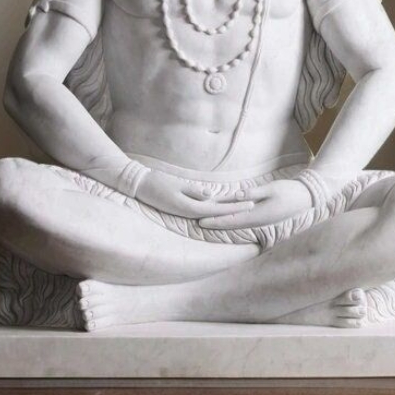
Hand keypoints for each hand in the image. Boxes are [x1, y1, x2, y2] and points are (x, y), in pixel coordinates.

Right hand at [135, 168, 254, 220]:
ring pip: (212, 210)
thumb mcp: (175, 186)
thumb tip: (209, 195)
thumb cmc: (157, 183)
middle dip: (235, 209)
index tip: (249, 204)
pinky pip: (204, 207)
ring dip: (227, 208)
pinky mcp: (184, 205)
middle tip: (253, 204)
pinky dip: (216, 206)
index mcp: (190, 208)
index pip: (218, 210)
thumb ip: (193, 191)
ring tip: (243, 205)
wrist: (140, 186)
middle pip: (218, 212)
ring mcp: (187, 209)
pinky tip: (223, 203)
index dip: (235, 207)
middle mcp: (190, 211)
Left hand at [198, 179, 312, 230]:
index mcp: (257, 216)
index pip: (231, 220)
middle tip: (198, 222)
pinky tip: (228, 214)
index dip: (215, 221)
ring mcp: (261, 220)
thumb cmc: (289, 191)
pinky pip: (244, 219)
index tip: (201, 221)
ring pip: (237, 221)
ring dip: (223, 221)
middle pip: (231, 223)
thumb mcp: (271, 189)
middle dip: (215, 223)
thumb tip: (236, 196)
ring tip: (208, 219)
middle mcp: (257, 221)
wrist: (306, 197)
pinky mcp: (264, 216)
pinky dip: (233, 217)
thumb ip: (253, 193)